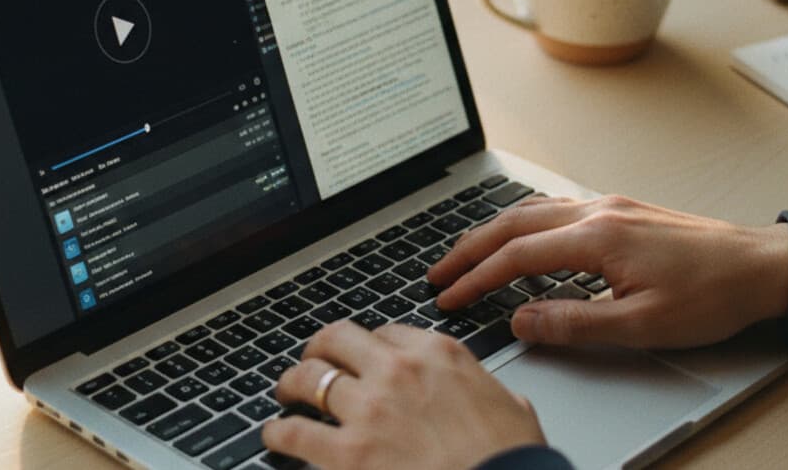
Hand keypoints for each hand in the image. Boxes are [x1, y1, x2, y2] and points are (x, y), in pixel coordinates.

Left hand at [264, 320, 544, 469]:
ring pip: (308, 377)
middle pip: (338, 339)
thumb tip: (493, 398)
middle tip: (313, 360)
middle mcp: (397, 371)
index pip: (386, 332)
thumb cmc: (511, 461)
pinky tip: (276, 436)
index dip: (369, 345)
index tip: (363, 357)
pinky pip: (293, 432)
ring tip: (286, 393)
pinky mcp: (347, 453)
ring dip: (292, 384)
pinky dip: (278, 432)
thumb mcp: (511, 409)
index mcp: (438, 354)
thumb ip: (487, 392)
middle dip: (320, 348)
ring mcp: (368, 409)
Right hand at [428, 195, 787, 348]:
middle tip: (437, 273)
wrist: (763, 265)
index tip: (449, 297)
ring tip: (464, 255)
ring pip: (530, 211)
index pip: (516, 256)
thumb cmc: (713, 294)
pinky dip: (522, 223)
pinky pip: (554, 209)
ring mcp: (607, 206)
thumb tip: (522, 321)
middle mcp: (596, 212)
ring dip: (491, 233)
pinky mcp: (619, 210)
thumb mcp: (643, 324)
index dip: (476, 279)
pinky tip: (519, 237)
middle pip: (512, 224)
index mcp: (598, 237)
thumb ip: (575, 323)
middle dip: (468, 250)